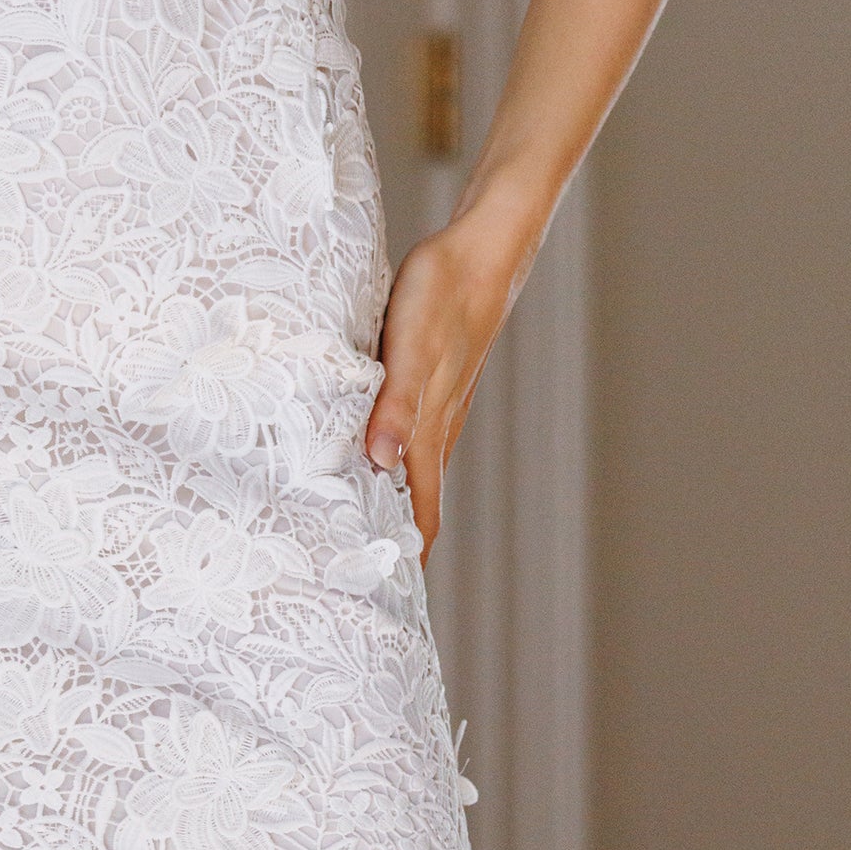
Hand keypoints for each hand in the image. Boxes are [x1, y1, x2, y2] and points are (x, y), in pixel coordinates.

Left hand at [364, 216, 526, 556]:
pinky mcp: (435, 384)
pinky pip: (414, 442)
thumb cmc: (442, 291)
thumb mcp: (410, 346)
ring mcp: (440, 407)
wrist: (482, 246)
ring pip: (415, 475)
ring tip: (368, 544)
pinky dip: (394, 470)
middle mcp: (437, 427)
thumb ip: (396, 406)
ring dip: (394, 510)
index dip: (406, 557)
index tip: (386, 603)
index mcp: (428, 427)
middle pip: (417, 503)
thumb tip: (381, 465)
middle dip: (397, 546)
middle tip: (368, 590)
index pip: (418, 511)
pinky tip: (376, 469)